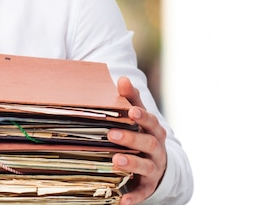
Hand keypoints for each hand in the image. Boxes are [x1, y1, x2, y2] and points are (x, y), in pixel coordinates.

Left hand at [108, 76, 166, 204]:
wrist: (159, 165)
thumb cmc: (142, 135)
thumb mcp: (138, 118)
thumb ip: (130, 99)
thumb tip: (122, 78)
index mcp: (154, 131)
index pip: (150, 121)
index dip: (141, 116)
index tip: (131, 111)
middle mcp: (157, 150)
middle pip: (148, 143)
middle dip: (131, 139)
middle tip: (112, 134)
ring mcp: (154, 169)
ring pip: (146, 167)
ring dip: (131, 163)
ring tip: (115, 160)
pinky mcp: (149, 187)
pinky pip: (142, 193)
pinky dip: (133, 197)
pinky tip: (122, 201)